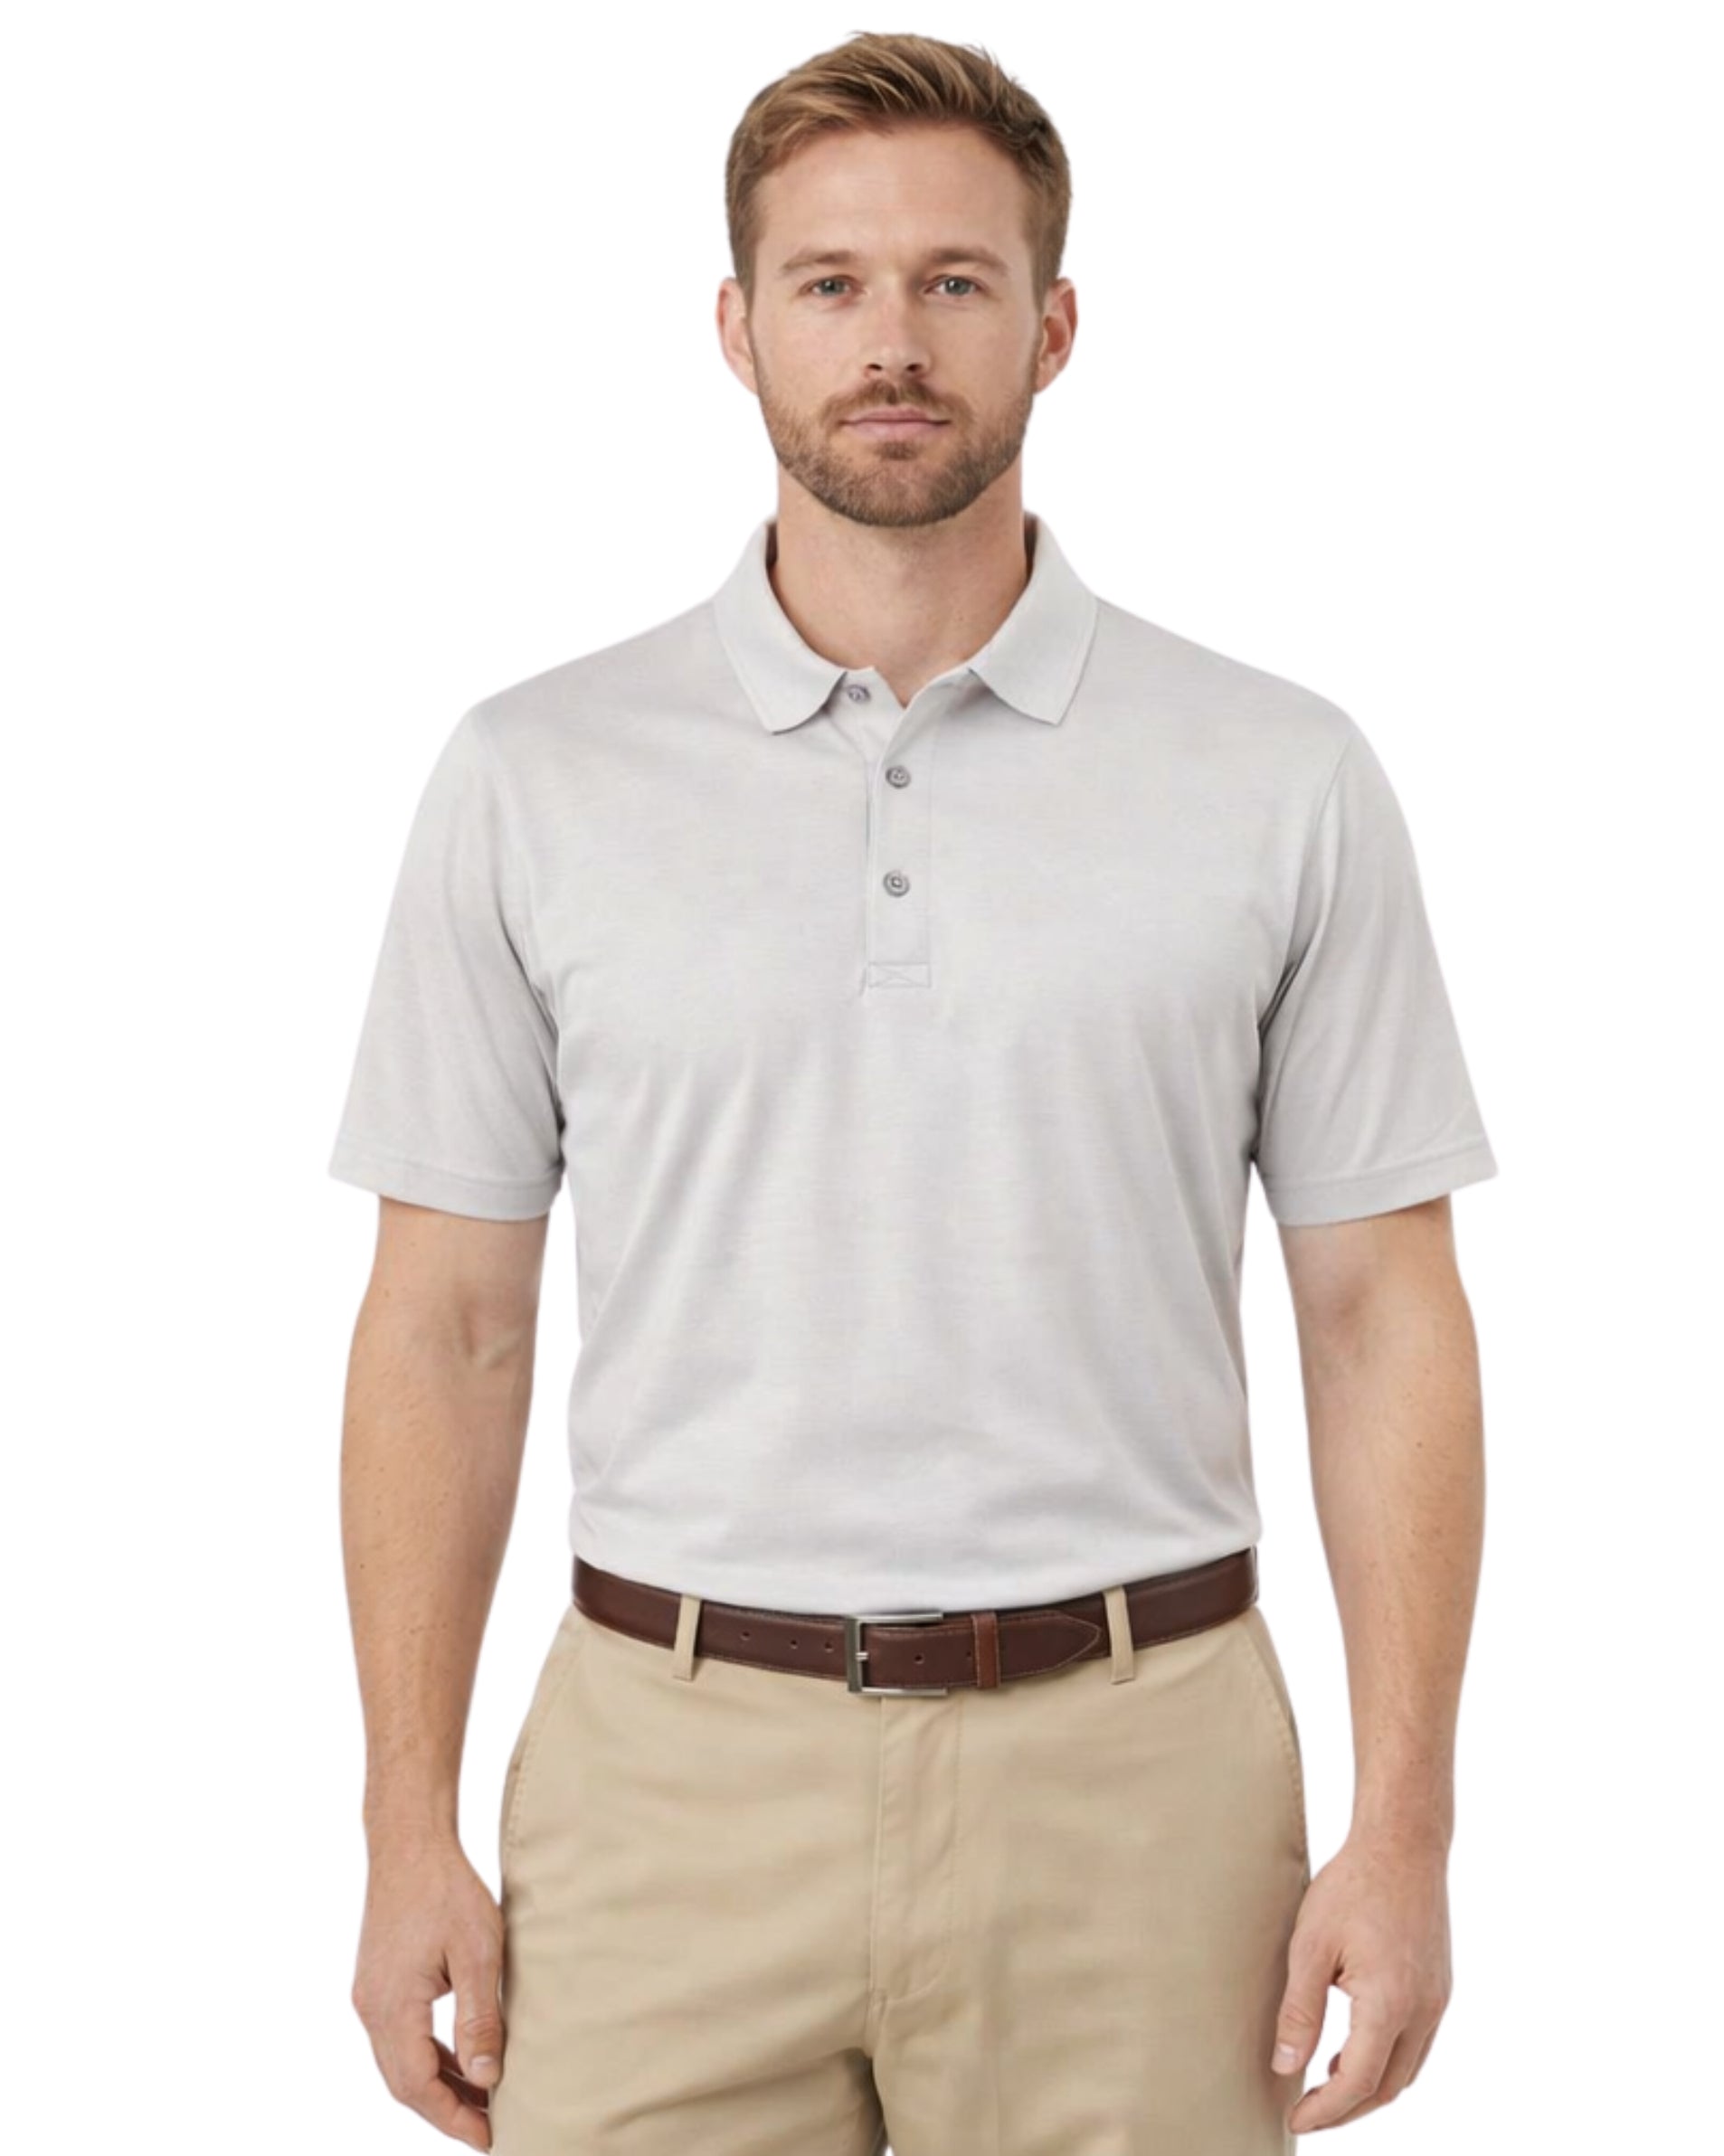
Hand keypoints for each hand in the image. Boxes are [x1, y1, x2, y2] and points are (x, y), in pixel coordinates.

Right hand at [351, 1832, 506, 2149]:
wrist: (409, 1842)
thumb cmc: (447, 1889)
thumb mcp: (477, 1953)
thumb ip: (479, 2019)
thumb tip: (487, 2079)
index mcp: (391, 2007)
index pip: (418, 2086)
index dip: (452, 2118)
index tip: (489, 2139)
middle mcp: (371, 2008)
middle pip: (404, 2083)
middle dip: (446, 2111)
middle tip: (490, 2128)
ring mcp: (370, 1995)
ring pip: (400, 2062)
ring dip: (439, 2085)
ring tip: (483, 2101)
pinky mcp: (378, 1982)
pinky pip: (400, 2037)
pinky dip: (430, 2056)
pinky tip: (461, 2061)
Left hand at [1271, 1831, 1452, 2131]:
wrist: (1403, 1845)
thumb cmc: (1352, 1886)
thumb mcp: (1310, 1945)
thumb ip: (1299, 2011)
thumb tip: (1286, 2066)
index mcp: (1389, 2003)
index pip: (1359, 2083)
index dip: (1326, 2111)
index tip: (1296, 2121)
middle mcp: (1423, 2010)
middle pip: (1388, 2087)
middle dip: (1348, 2109)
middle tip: (1308, 2113)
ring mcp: (1437, 2000)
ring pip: (1407, 2070)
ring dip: (1370, 2088)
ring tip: (1326, 2086)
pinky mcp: (1439, 1987)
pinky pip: (1417, 2044)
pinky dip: (1387, 2060)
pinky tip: (1356, 2049)